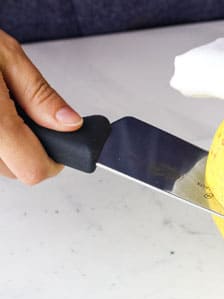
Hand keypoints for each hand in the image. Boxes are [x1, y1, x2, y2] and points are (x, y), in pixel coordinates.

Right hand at [0, 30, 81, 183]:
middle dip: (32, 148)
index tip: (63, 143)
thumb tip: (69, 124)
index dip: (55, 159)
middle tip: (29, 115)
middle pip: (16, 170)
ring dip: (10, 145)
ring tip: (2, 106)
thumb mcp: (5, 55)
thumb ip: (39, 95)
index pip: (33, 169)